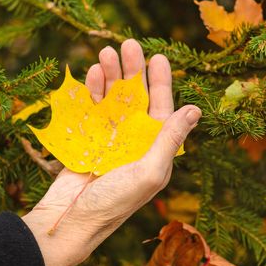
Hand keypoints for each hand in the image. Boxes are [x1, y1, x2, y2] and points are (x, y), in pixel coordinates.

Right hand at [22, 39, 200, 265]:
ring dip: (110, 76)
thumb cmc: (114, 202)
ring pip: (113, 99)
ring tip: (105, 53)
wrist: (71, 221)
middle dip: (133, 72)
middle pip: (136, 98)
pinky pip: (91, 109)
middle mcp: (134, 141)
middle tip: (128, 44)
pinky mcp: (87, 139)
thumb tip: (195, 110)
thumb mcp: (149, 171)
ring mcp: (109, 139)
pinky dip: (91, 91)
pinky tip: (91, 74)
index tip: (159, 58)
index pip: (162, 109)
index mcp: (154, 149)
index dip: (161, 83)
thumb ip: (169, 139)